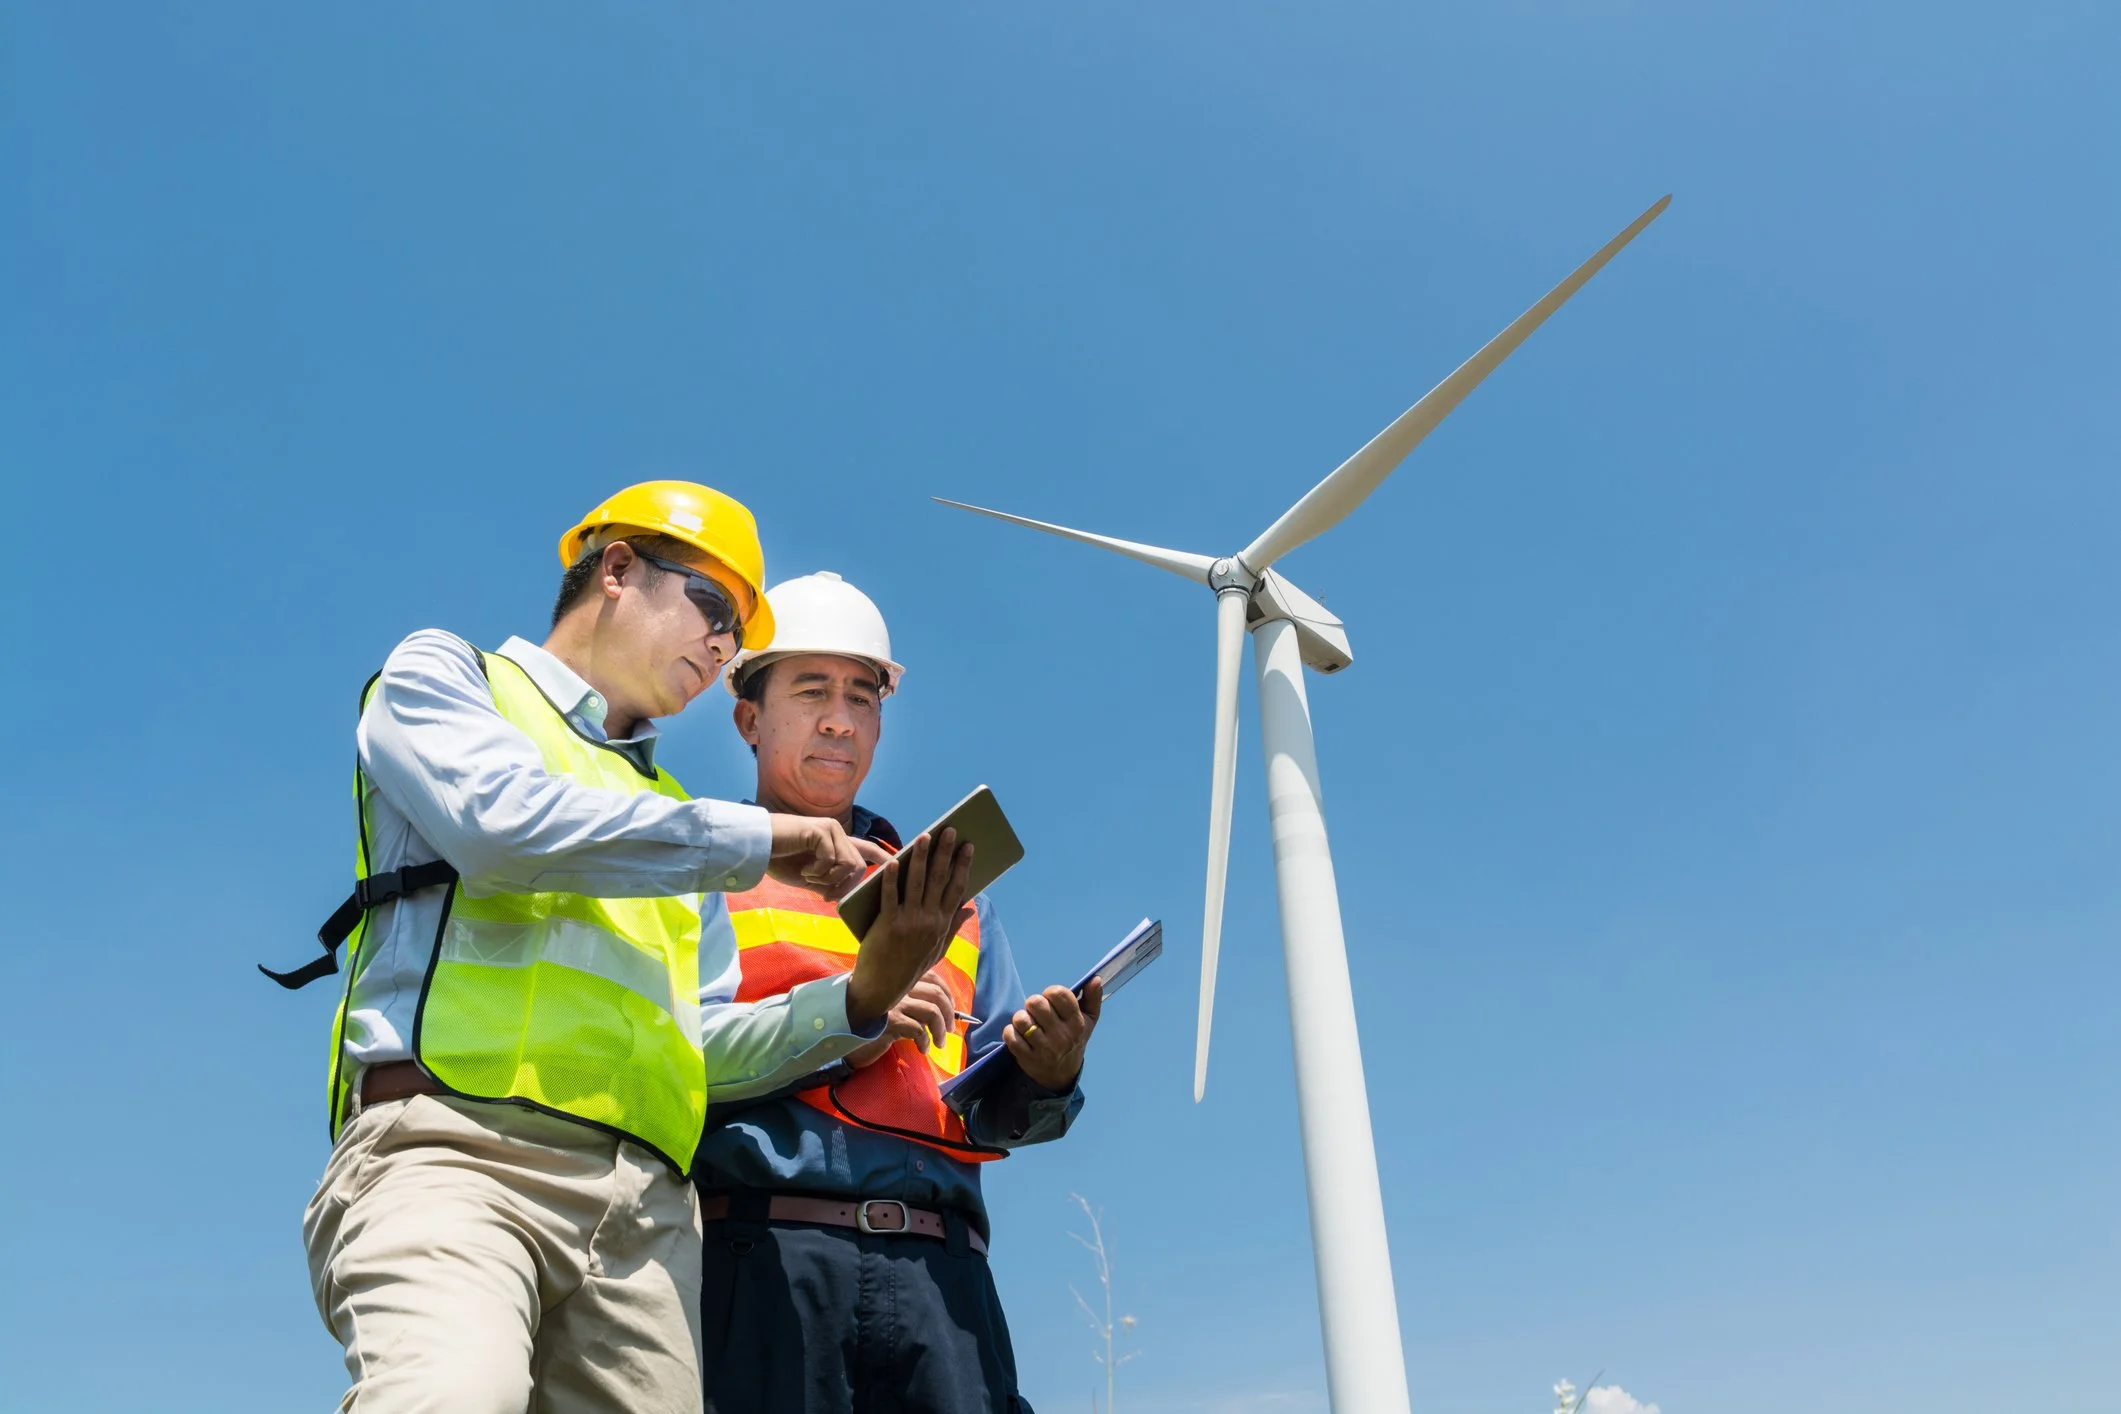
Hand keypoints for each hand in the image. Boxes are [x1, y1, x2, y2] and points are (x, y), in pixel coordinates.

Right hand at [767, 814, 890, 897]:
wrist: (757, 849)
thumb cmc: (781, 861)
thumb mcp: (811, 877)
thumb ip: (830, 882)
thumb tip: (843, 896)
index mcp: (837, 843)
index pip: (868, 849)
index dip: (884, 857)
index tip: (898, 865)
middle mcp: (838, 833)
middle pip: (860, 866)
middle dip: (845, 886)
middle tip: (825, 895)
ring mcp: (831, 830)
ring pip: (849, 865)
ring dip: (829, 879)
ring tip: (810, 877)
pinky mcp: (821, 830)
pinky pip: (832, 860)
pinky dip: (819, 872)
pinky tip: (804, 869)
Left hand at [845, 829, 973, 1029]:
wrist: (882, 988)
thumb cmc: (909, 967)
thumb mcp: (937, 950)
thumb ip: (953, 927)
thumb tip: (970, 907)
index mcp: (942, 925)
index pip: (957, 889)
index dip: (963, 866)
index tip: (968, 846)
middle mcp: (929, 921)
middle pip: (939, 879)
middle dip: (945, 852)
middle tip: (948, 830)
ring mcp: (909, 922)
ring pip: (916, 882)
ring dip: (920, 857)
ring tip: (924, 837)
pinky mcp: (888, 924)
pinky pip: (890, 896)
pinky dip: (891, 878)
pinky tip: (893, 861)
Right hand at [847, 970, 956, 1067]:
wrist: (841, 1034)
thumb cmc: (868, 1021)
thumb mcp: (890, 1005)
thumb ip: (909, 1001)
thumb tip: (941, 1010)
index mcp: (897, 978)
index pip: (931, 976)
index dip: (946, 993)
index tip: (951, 1010)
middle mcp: (896, 987)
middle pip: (936, 994)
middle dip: (948, 1014)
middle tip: (949, 1030)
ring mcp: (893, 1003)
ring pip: (931, 1012)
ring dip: (941, 1030)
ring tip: (939, 1043)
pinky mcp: (889, 1022)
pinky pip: (918, 1030)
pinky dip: (925, 1041)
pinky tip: (922, 1049)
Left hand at [1004, 977, 1100, 1091]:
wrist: (1062, 1074)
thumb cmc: (1074, 1038)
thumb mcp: (1088, 1020)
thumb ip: (1092, 998)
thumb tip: (1095, 979)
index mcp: (1077, 1023)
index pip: (1059, 994)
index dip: (1051, 992)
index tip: (1051, 1000)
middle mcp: (1061, 1036)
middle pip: (1036, 1003)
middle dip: (1033, 1003)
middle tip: (1037, 1012)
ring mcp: (1044, 1048)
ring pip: (1021, 1019)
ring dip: (1021, 1018)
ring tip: (1027, 1023)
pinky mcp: (1027, 1058)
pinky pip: (1010, 1036)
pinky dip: (1010, 1032)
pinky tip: (1019, 1034)